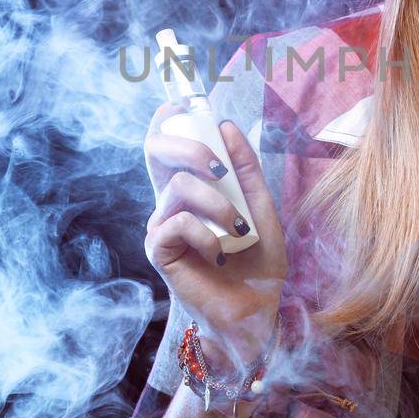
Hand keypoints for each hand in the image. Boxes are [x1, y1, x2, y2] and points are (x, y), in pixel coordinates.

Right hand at [142, 101, 286, 370]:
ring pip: (179, 186)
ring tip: (238, 230)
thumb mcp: (261, 208)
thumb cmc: (258, 264)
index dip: (169, 118)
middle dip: (191, 147)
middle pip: (157, 149)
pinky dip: (206, 233)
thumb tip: (227, 126)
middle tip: (221, 168)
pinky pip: (177, 223)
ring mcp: (161, 225)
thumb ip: (246, 170)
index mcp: (191, 188)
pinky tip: (220, 254)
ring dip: (217, 204)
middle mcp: (169, 202)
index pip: (167, 142)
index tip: (186, 104)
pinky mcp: (159, 251)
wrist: (257, 313)